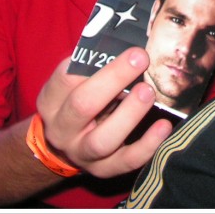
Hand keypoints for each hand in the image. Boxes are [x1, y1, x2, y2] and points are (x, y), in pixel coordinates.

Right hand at [36, 48, 172, 177]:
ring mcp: (82, 153)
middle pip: (83, 106)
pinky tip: (164, 125)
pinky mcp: (103, 170)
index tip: (116, 46)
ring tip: (148, 92)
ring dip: (129, 114)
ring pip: (103, 140)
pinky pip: (126, 161)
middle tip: (140, 58)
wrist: (62, 147)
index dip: (90, 62)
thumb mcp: (73, 84)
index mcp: (51, 101)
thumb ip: (92, 67)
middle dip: (114, 79)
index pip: (66, 79)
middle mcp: (62, 129)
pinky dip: (147, 145)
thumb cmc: (75, 102)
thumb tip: (127, 43)